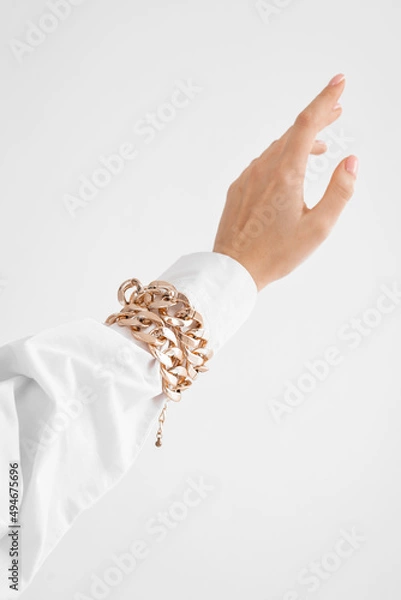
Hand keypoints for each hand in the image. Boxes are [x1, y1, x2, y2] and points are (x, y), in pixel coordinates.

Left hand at [212, 74, 357, 291]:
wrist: (233, 269)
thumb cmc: (276, 253)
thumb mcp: (318, 227)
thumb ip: (339, 192)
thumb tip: (351, 162)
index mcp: (286, 174)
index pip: (307, 124)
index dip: (325, 100)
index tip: (339, 82)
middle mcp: (264, 168)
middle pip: (293, 132)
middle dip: (317, 117)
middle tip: (338, 108)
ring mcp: (248, 177)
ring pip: (278, 147)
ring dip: (300, 140)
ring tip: (320, 145)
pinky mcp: (238, 188)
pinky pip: (263, 162)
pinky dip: (282, 156)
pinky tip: (290, 169)